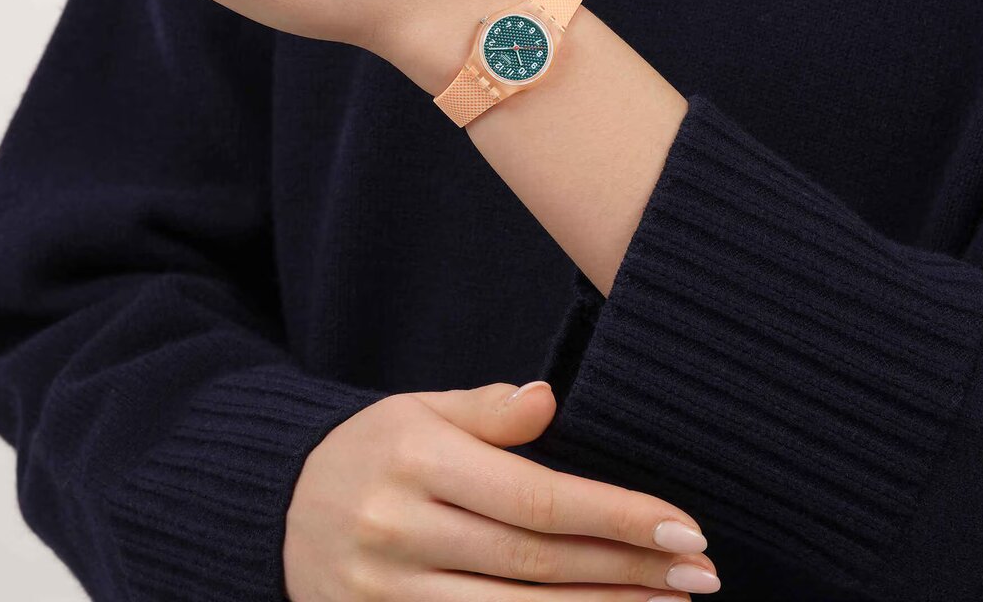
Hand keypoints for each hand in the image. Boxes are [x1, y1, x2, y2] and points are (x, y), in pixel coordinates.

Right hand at [285, 380, 720, 599]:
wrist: (281, 505)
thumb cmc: (374, 448)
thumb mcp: (420, 407)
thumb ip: (485, 408)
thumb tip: (548, 399)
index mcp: (418, 460)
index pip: (538, 498)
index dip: (616, 515)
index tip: (684, 527)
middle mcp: (402, 530)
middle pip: (538, 565)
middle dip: (629, 571)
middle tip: (701, 575)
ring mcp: (388, 592)